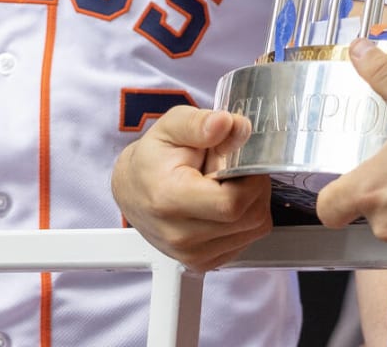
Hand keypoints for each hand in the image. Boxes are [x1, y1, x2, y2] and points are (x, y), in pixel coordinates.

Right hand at [111, 105, 271, 270]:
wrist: (132, 188)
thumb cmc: (154, 157)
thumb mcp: (173, 126)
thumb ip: (201, 123)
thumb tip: (231, 124)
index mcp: (170, 200)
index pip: (232, 203)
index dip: (250, 178)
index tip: (242, 161)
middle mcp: (179, 236)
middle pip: (249, 217)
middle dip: (254, 187)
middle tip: (234, 169)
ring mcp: (191, 255)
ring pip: (253, 230)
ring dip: (251, 203)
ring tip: (225, 185)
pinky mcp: (201, 263)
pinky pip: (246, 240)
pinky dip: (244, 219)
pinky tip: (223, 203)